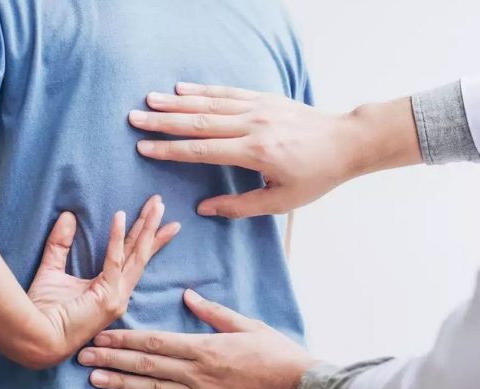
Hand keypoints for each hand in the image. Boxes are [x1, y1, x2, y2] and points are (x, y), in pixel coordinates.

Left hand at [27, 195, 179, 367]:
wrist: (34, 338)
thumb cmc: (41, 312)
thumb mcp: (52, 271)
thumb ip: (60, 245)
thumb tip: (68, 216)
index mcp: (110, 291)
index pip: (132, 258)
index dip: (145, 238)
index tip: (157, 218)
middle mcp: (119, 294)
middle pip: (141, 254)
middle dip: (152, 227)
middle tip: (161, 203)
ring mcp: (117, 297)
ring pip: (137, 255)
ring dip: (147, 227)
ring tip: (156, 205)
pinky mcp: (108, 297)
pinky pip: (115, 260)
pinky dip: (117, 237)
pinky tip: (120, 215)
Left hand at [78, 289, 317, 388]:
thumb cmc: (277, 357)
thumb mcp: (249, 326)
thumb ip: (215, 313)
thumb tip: (189, 295)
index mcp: (205, 348)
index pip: (156, 342)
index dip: (125, 339)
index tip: (102, 336)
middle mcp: (196, 374)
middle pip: (146, 366)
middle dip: (112, 360)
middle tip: (84, 356)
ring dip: (121, 385)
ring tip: (95, 380)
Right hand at [129, 83, 420, 218]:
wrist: (345, 142)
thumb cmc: (316, 176)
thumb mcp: (282, 202)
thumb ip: (241, 206)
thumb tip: (204, 209)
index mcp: (256, 153)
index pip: (203, 151)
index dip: (172, 150)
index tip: (144, 149)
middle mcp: (254, 125)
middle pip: (200, 122)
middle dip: (164, 122)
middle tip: (134, 119)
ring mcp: (259, 108)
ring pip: (210, 103)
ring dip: (177, 102)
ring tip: (149, 101)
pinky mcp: (265, 98)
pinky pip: (228, 92)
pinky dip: (203, 90)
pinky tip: (182, 89)